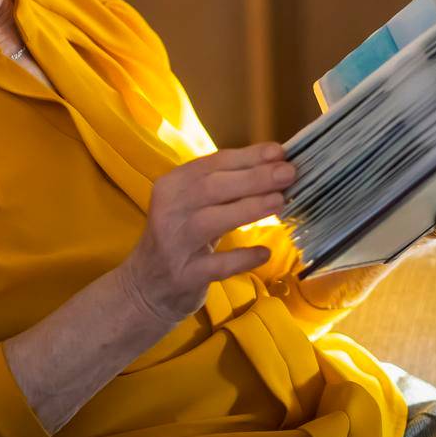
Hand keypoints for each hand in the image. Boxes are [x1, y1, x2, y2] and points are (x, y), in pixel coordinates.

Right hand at [117, 144, 293, 324]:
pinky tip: (264, 253)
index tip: (280, 152)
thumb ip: (224, 186)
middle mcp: (168, 210)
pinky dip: (242, 258)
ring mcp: (174, 243)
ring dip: (248, 209)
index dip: (247, 157)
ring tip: (279, 201)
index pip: (211, 163)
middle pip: (211, 187)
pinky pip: (217, 265)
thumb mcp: (192, 205)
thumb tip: (273, 165)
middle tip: (288, 173)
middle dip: (253, 178)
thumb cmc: (180, 236)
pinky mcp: (184, 275)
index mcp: (172, 185)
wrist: (147, 284)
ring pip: (211, 221)